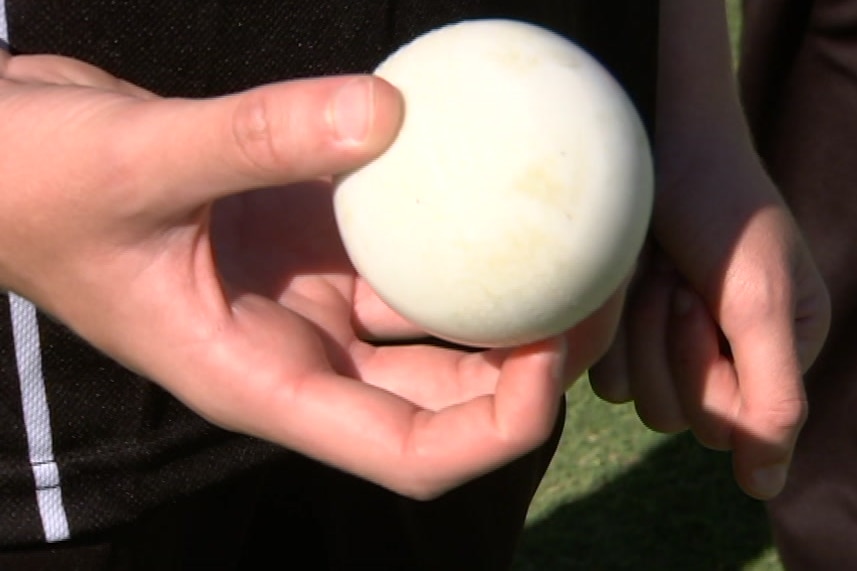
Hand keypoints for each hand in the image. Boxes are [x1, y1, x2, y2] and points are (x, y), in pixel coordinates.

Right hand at [0, 52, 621, 498]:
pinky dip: (457, 226)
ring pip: (438, 324)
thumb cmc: (41, 185)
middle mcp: (303, 355)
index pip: (411, 449)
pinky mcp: (315, 246)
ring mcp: (314, 303)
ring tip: (578, 236)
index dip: (499, 424)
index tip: (555, 351)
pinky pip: (408, 247)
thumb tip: (387, 112)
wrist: (11, 158)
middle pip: (451, 396)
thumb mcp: (135, 159)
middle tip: (602, 286)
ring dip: (510, 296)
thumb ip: (254, 138)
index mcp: (265, 383)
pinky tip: (496, 178)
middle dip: (536, 364)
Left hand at [588, 1, 830, 499]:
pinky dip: (606, 329)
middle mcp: (721, 363)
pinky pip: (601, 373)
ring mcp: (667, 350)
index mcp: (774, 357)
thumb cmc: (721, 214)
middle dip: (670, 343)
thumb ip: (772, 400)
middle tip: (675, 278)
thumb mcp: (760, 303)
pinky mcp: (624, 335)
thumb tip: (762, 487)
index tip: (704, 295)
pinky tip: (621, 280)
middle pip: (676, 416)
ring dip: (636, 331)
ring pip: (634, 398)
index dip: (706, 365)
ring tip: (649, 272)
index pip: (729, 423)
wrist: (657, 150)